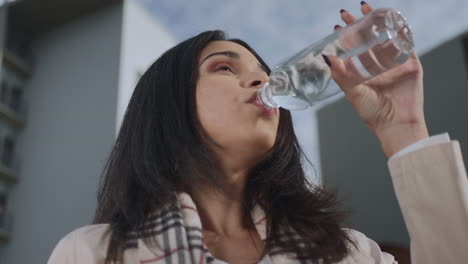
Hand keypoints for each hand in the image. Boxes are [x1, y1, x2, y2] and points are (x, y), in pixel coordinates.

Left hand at [325, 3, 428, 157]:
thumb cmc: (372, 114)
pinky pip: (407, 43)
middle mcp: (379, 67)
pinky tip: (393, 19)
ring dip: (379, 22)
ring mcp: (395, 65)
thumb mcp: (352, 92)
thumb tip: (326, 56)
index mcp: (364, 73)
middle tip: (348, 13)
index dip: (346, 37)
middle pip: (369, 39)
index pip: (354, 49)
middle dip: (360, 25)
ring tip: (368, 10)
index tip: (337, 26)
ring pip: (387, 38)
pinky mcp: (411, 65)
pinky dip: (401, 30)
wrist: (396, 125)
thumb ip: (341, 75)